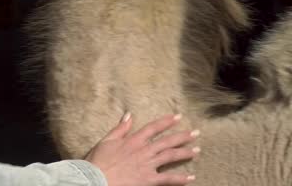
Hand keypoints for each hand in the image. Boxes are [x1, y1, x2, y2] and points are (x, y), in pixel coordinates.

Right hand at [85, 113, 199, 185]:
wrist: (96, 178)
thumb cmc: (99, 160)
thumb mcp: (107, 140)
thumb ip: (120, 128)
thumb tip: (129, 114)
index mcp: (133, 140)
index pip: (153, 128)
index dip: (166, 122)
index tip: (178, 117)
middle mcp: (143, 151)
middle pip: (167, 141)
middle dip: (183, 136)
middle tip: (196, 133)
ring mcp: (147, 165)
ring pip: (170, 156)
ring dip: (185, 153)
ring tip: (197, 150)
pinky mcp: (148, 179)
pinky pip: (168, 178)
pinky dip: (180, 178)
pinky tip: (191, 177)